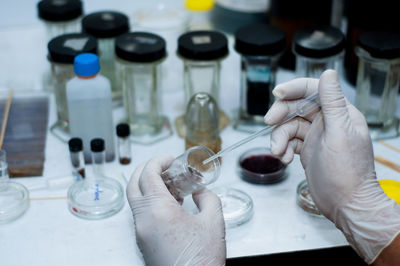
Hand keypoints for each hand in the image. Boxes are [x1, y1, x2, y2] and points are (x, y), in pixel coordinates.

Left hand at [126, 155, 225, 265]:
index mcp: (159, 210)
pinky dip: (150, 201)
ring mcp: (140, 232)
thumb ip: (208, 199)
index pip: (148, 174)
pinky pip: (141, 213)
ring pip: (135, 199)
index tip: (170, 158)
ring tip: (171, 184)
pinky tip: (171, 204)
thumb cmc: (202, 259)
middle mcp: (144, 220)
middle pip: (133, 184)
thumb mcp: (214, 222)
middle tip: (163, 165)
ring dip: (148, 185)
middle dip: (146, 169)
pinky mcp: (143, 241)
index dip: (158, 161)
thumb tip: (200, 192)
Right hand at [264, 70, 399, 263]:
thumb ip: (333, 102)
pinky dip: (282, 149)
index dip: (293, 89)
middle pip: (296, 107)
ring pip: (288, 126)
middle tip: (269, 122)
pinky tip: (284, 159)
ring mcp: (315, 136)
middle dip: (281, 115)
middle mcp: (327, 122)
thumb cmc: (348, 172)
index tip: (277, 94)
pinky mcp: (307, 150)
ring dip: (279, 137)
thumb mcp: (339, 133)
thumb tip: (329, 73)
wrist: (346, 204)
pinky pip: (288, 142)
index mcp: (339, 112)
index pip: (313, 90)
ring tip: (278, 152)